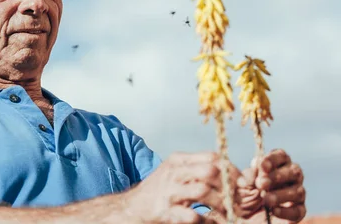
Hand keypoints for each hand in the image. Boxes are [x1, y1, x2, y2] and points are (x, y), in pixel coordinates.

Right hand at [125, 151, 239, 223]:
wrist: (132, 207)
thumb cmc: (159, 190)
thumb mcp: (175, 172)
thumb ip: (197, 169)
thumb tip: (231, 174)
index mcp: (178, 160)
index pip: (212, 157)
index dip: (232, 169)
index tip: (242, 183)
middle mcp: (173, 172)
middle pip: (209, 171)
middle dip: (229, 187)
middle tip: (238, 200)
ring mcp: (169, 192)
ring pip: (202, 191)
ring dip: (220, 204)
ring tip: (228, 214)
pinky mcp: (165, 211)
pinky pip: (192, 215)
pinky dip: (207, 221)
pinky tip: (212, 223)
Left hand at [236, 149, 306, 222]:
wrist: (247, 218)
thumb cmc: (244, 195)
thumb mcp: (241, 184)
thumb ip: (249, 174)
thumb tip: (257, 165)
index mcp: (276, 165)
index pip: (281, 156)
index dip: (273, 159)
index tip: (262, 165)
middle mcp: (290, 177)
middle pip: (294, 171)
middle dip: (277, 176)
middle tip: (261, 183)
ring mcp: (296, 194)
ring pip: (298, 191)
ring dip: (280, 195)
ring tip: (266, 200)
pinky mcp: (298, 212)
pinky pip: (298, 211)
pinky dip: (286, 211)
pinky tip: (274, 211)